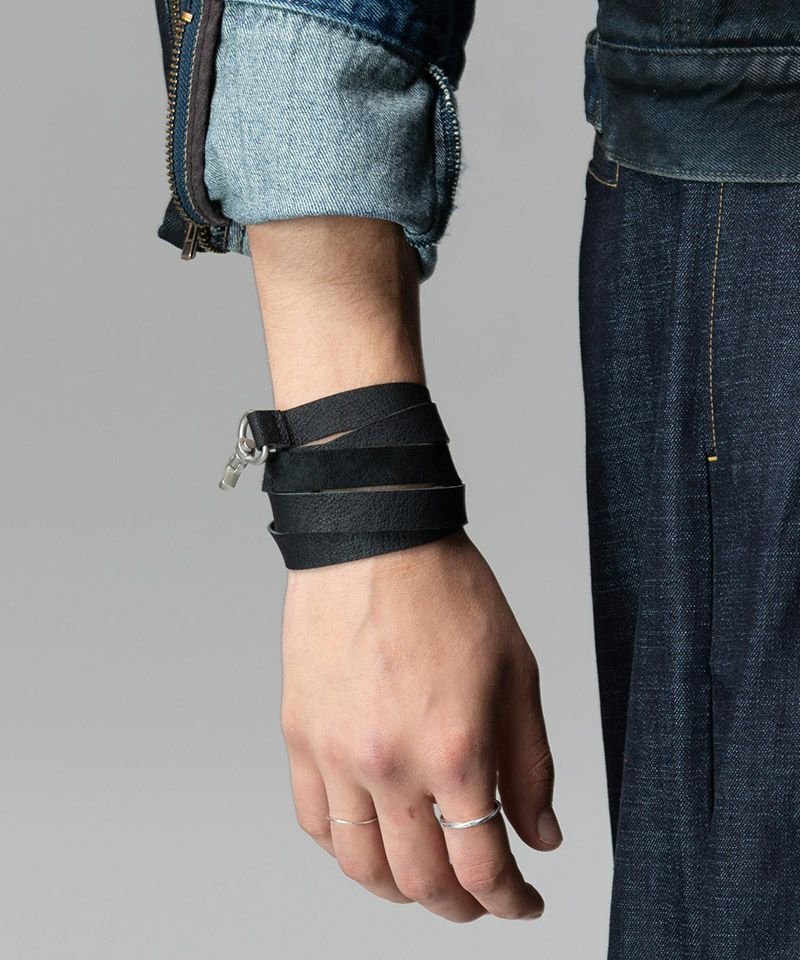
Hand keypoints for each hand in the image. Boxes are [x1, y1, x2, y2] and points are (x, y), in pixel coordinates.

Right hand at [279, 531, 561, 921]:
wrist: (375, 541)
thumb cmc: (448, 593)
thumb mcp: (517, 673)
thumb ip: (531, 765)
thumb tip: (540, 838)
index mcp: (456, 749)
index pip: (482, 868)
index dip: (510, 901)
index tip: (524, 902)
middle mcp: (390, 764)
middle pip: (422, 882)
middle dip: (462, 907)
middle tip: (482, 899)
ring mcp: (337, 754)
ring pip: (361, 866)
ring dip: (400, 892)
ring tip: (425, 880)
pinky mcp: (300, 735)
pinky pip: (314, 822)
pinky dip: (345, 850)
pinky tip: (371, 840)